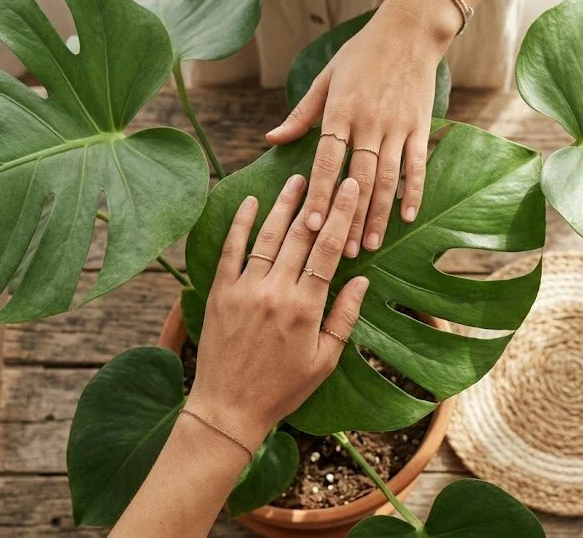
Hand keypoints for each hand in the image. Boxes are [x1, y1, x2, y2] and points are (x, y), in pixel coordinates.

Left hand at [187, 175, 369, 453]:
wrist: (228, 408)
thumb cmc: (282, 389)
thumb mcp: (324, 360)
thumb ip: (343, 317)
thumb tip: (363, 280)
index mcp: (306, 307)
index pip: (328, 250)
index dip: (341, 215)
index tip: (351, 188)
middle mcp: (276, 291)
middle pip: (301, 236)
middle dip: (319, 201)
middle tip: (331, 174)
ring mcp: (245, 289)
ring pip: (268, 237)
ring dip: (284, 206)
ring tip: (297, 181)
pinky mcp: (220, 293)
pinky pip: (231, 251)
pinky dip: (240, 224)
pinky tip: (250, 202)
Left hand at [266, 2, 456, 257]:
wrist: (409, 32)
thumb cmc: (361, 54)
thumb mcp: (325, 78)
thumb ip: (301, 114)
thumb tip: (272, 138)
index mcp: (341, 111)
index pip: (327, 160)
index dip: (318, 193)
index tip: (310, 224)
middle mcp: (370, 122)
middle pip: (358, 178)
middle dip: (349, 217)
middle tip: (342, 251)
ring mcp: (398, 126)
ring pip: (387, 178)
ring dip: (378, 214)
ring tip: (370, 243)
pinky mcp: (420, 126)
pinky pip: (417, 164)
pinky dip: (413, 191)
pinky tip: (407, 216)